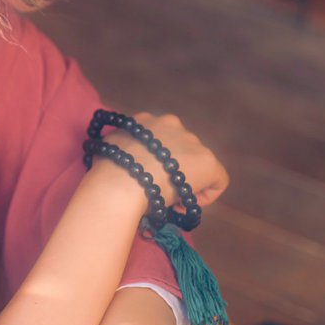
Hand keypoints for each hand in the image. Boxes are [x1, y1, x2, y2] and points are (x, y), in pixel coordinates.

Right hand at [89, 112, 228, 208]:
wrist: (121, 182)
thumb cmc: (108, 168)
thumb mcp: (109, 146)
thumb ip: (120, 144)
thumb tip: (117, 151)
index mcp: (147, 120)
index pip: (160, 139)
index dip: (156, 160)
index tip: (148, 177)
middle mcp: (172, 124)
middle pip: (180, 149)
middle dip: (172, 168)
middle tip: (159, 189)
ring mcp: (192, 142)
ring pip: (196, 164)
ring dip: (185, 180)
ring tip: (170, 200)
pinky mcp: (208, 162)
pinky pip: (217, 180)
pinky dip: (205, 194)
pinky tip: (186, 205)